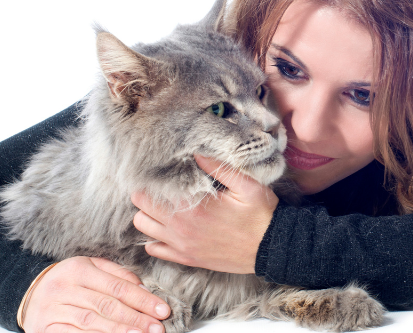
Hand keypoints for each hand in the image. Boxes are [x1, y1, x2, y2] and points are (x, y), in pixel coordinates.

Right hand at [22, 256, 170, 332]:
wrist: (28, 293)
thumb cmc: (68, 280)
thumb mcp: (90, 268)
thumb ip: (117, 274)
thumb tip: (142, 288)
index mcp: (78, 269)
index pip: (117, 286)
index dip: (142, 299)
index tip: (162, 310)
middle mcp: (64, 288)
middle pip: (107, 306)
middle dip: (135, 318)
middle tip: (157, 328)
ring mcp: (54, 310)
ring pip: (92, 322)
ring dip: (120, 331)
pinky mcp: (46, 329)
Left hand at [131, 155, 278, 273]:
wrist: (272, 248)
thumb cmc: (261, 214)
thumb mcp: (246, 184)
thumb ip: (218, 167)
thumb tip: (195, 152)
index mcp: (192, 208)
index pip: (148, 193)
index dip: (151, 181)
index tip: (161, 174)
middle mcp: (181, 229)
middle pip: (140, 209)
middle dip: (147, 196)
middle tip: (161, 188)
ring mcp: (182, 246)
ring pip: (144, 229)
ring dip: (149, 216)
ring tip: (164, 206)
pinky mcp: (188, 259)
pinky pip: (155, 250)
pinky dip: (155, 239)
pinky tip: (168, 228)